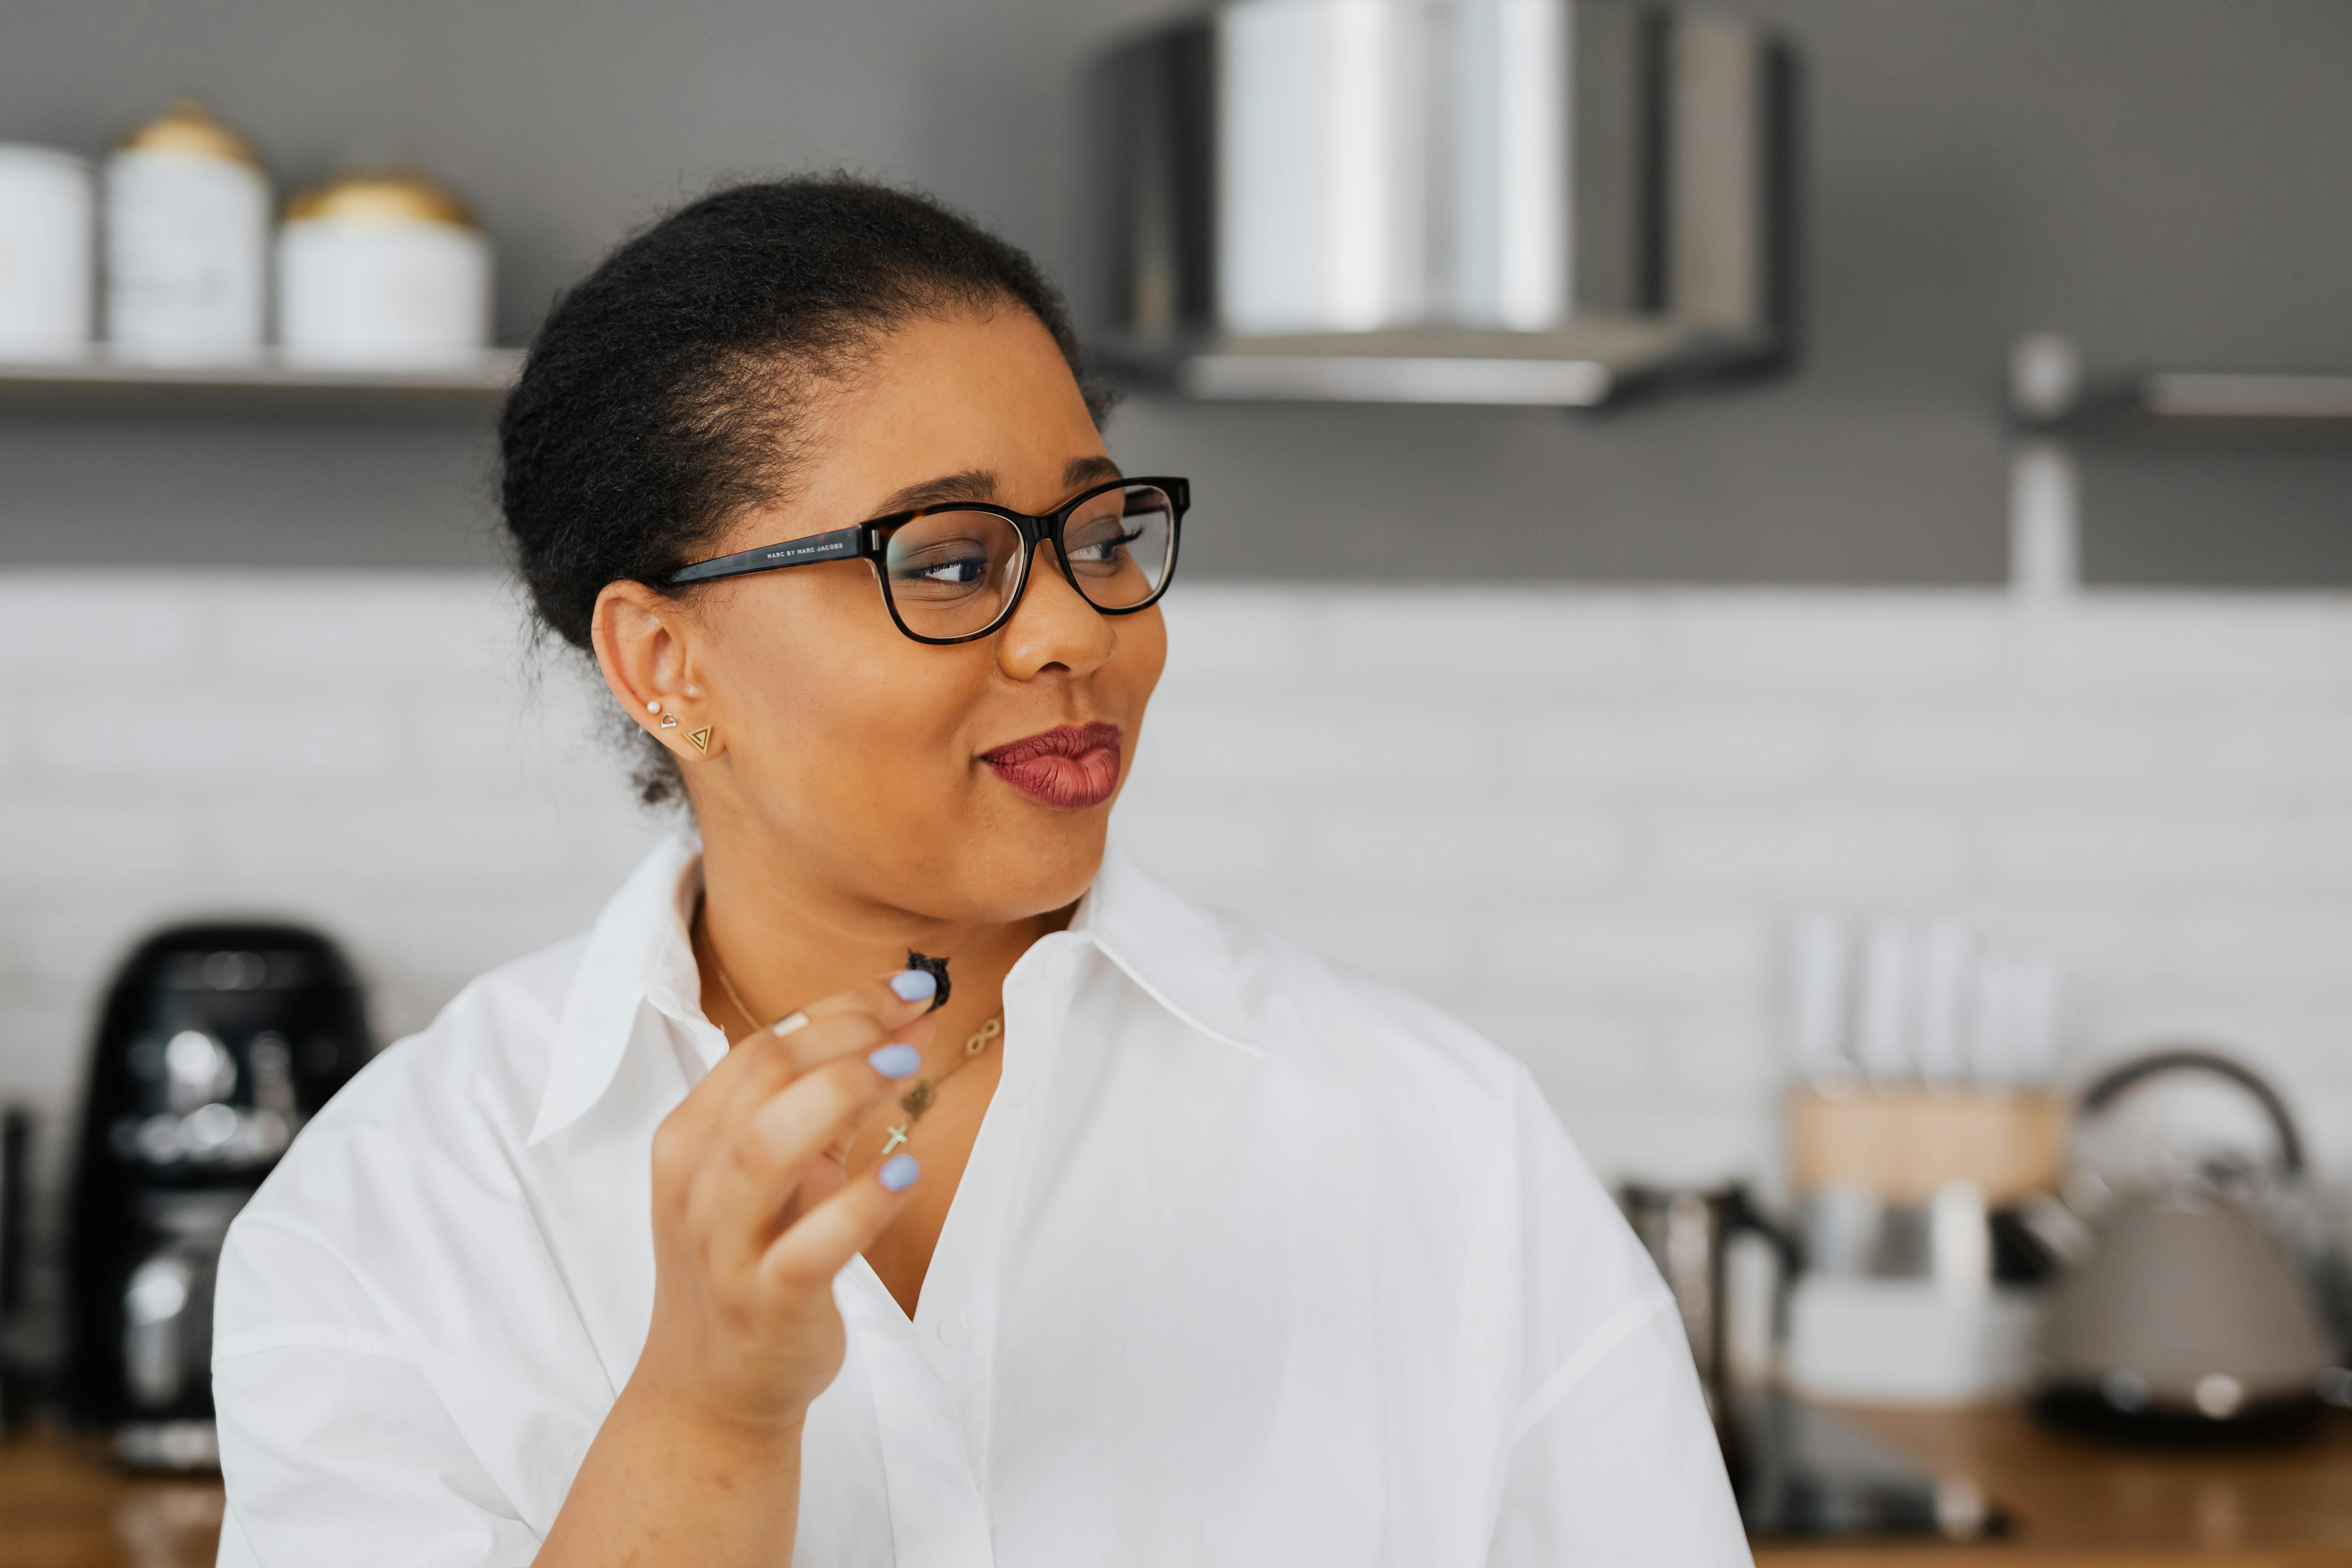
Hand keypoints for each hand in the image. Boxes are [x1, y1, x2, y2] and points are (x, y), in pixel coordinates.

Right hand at [631, 968, 937, 1437]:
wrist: (710, 1389)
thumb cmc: (747, 1259)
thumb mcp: (766, 1174)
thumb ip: (820, 1105)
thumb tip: (900, 1031)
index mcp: (689, 1140)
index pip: (760, 1047)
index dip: (839, 1008)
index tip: (908, 989)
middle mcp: (697, 1187)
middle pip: (762, 1078)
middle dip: (844, 1035)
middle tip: (913, 1019)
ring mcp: (725, 1248)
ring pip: (765, 1151)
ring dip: (840, 1096)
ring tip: (903, 1070)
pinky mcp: (766, 1304)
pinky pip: (809, 1247)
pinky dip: (861, 1204)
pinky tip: (906, 1169)